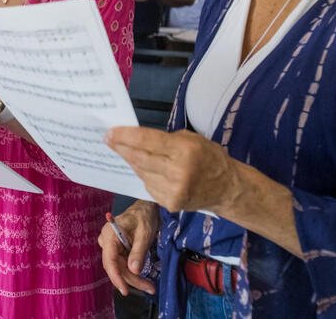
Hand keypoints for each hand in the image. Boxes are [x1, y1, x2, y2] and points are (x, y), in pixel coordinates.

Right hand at [98, 201, 159, 295]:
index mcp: (110, 233)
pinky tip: (143, 279)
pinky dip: (133, 273)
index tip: (125, 289)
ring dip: (134, 279)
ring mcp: (110, 246)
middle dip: (131, 280)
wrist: (145, 210)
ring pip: (120, 269)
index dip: (116, 276)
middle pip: (116, 267)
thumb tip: (134, 270)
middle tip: (149, 288)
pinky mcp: (116, 251)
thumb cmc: (144, 217)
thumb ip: (138, 252)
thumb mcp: (144, 234)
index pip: (109, 259)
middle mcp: (107, 241)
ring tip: (149, 286)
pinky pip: (122, 265)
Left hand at [105, 126, 239, 213]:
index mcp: (184, 151)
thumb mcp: (192, 139)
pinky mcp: (169, 203)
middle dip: (121, 147)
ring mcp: (173, 191)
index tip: (110, 132)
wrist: (227, 190)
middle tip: (108, 139)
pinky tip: (148, 168)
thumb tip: (136, 137)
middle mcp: (178, 172)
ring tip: (126, 150)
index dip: (125, 136)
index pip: (147, 141)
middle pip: (139, 158)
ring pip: (141, 172)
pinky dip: (145, 175)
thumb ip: (165, 139)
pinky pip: (148, 184)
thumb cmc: (210, 158)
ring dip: (132, 161)